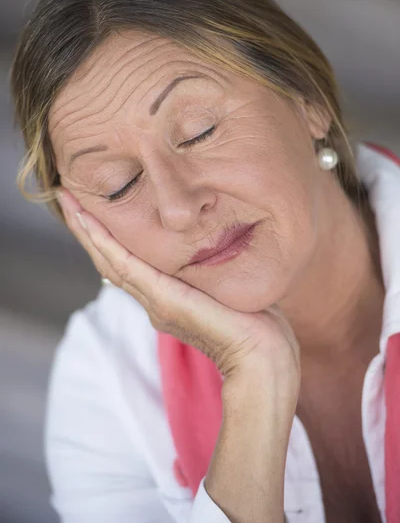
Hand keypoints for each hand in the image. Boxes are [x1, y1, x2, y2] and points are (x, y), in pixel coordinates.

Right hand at [57, 188, 299, 386]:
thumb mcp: (230, 288)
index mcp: (168, 298)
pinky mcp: (163, 299)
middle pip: (111, 258)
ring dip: (87, 229)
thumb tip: (220, 252)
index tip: (93, 209)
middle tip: (67, 197)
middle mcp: (154, 300)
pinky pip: (124, 264)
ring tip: (68, 202)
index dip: (109, 236)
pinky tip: (86, 220)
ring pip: (110, 258)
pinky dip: (102, 241)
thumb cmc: (256, 326)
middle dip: (88, 227)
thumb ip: (215, 273)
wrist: (262, 359)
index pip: (130, 262)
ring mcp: (155, 301)